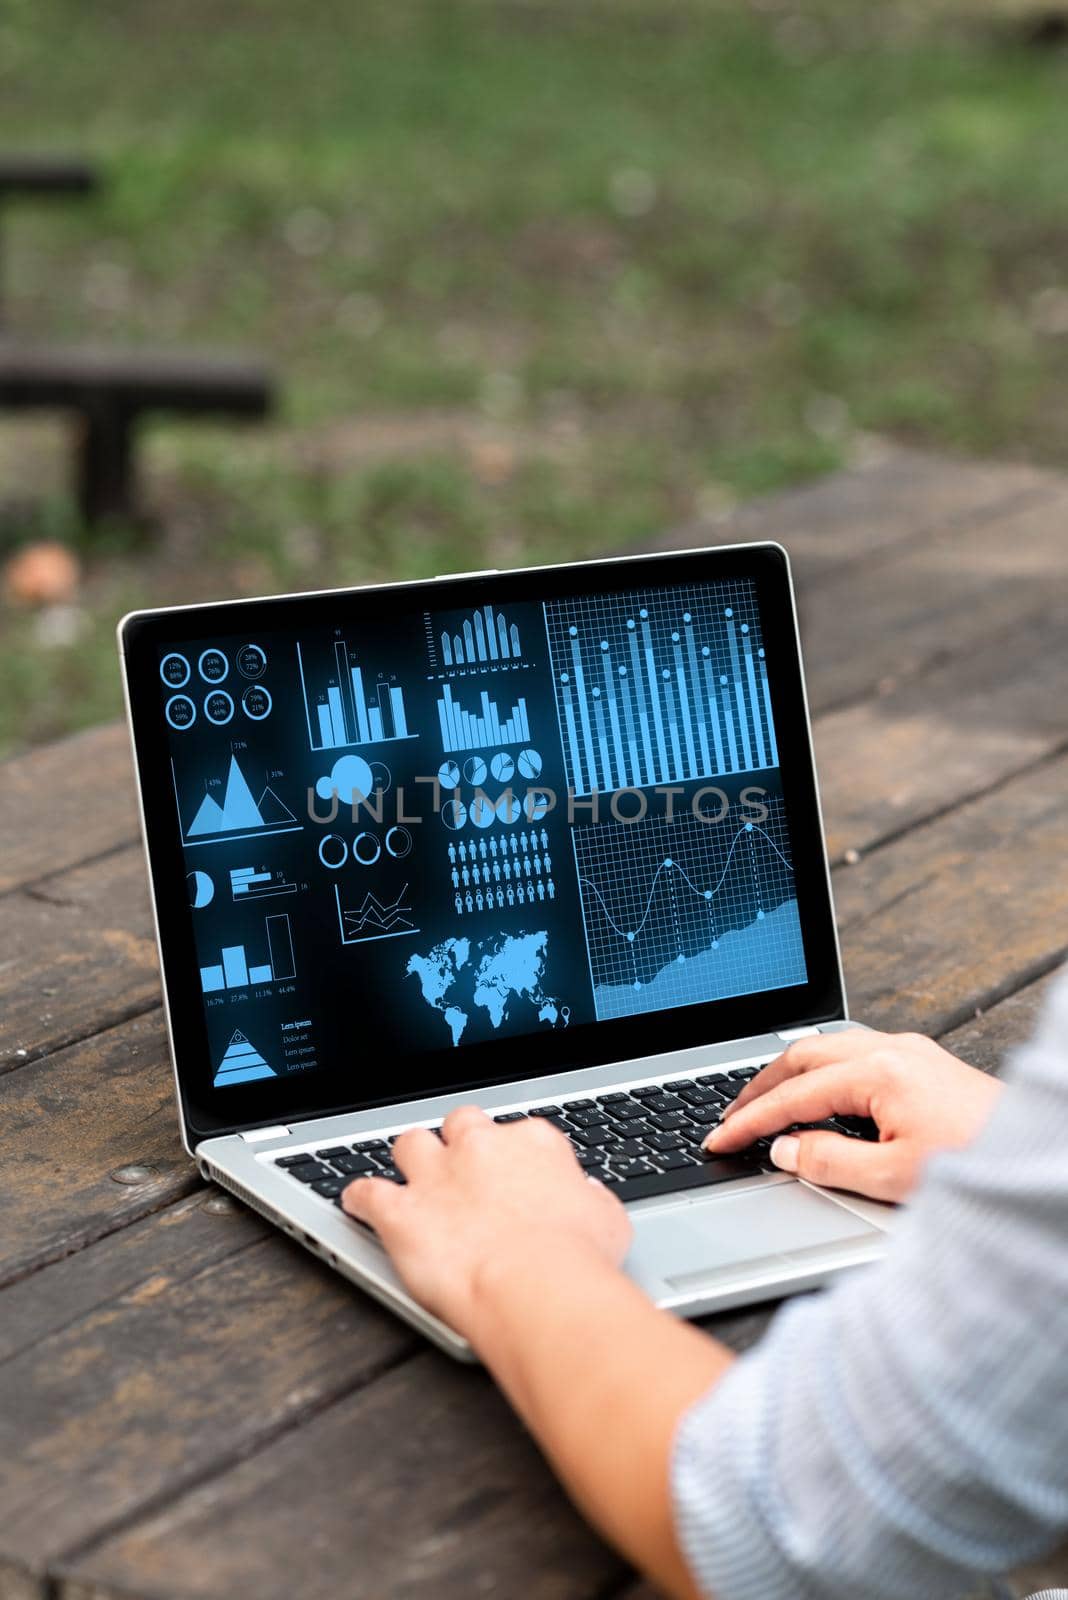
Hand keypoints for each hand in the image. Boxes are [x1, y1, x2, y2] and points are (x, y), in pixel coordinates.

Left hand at [341, 1106, 631, 1343]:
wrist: (537, 1285)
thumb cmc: (578, 1259)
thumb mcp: (607, 1220)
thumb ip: (589, 1199)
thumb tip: (587, 1198)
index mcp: (532, 1142)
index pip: (517, 1133)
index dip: (511, 1156)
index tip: (512, 1177)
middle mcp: (480, 1146)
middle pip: (459, 1124)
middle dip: (457, 1142)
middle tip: (462, 1169)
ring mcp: (435, 1175)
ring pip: (410, 1144)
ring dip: (409, 1160)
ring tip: (409, 1178)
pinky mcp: (400, 1211)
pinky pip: (365, 1192)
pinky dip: (356, 1198)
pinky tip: (354, 1202)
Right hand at [704, 1028, 1002, 1202]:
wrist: (1041, 1153)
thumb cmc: (980, 1166)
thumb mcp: (894, 1178)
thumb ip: (828, 1162)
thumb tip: (783, 1150)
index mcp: (879, 1072)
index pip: (793, 1096)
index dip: (749, 1120)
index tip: (719, 1139)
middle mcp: (892, 1050)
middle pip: (802, 1054)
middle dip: (759, 1084)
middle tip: (730, 1115)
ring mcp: (911, 1051)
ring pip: (828, 1048)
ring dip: (790, 1074)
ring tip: (764, 1102)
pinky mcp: (925, 1062)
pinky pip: (855, 1053)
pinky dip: (821, 1072)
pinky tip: (819, 1095)